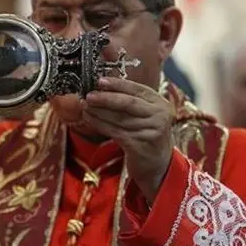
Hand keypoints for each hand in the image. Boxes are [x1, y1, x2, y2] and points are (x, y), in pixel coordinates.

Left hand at [82, 77, 174, 202]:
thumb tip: (101, 88)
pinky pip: (116, 132)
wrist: (158, 164)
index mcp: (160, 103)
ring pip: (119, 118)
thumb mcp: (145, 114)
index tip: (100, 81)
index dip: (117, 84)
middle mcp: (160, 115)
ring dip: (99, 112)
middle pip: (128, 103)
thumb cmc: (146, 134)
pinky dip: (100, 124)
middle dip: (106, 98)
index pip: (137, 89)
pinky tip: (90, 119)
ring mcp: (151, 131)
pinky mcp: (141, 146)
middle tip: (89, 95)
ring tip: (85, 107)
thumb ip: (130, 101)